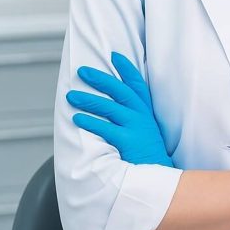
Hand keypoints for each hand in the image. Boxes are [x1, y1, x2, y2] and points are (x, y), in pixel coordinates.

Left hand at [66, 51, 172, 166]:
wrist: (158, 174)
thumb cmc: (147, 153)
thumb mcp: (146, 129)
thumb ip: (133, 116)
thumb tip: (112, 105)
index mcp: (146, 111)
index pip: (137, 84)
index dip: (127, 69)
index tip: (115, 55)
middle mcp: (142, 116)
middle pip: (120, 91)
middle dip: (101, 79)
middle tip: (82, 71)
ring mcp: (136, 127)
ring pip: (110, 107)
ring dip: (89, 99)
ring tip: (71, 96)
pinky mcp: (128, 141)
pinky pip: (106, 128)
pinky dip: (90, 122)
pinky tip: (77, 119)